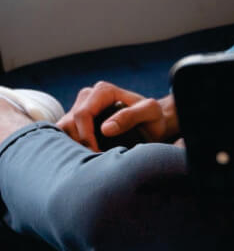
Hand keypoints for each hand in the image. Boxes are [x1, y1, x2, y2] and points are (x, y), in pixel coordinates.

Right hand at [58, 82, 178, 151]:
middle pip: (69, 122)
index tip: (97, 153)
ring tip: (89, 159)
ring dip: (72, 146)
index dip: (86, 137)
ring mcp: (80, 107)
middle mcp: (88, 96)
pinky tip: (83, 156)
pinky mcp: (76, 120)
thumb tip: (106, 129)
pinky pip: (63, 133)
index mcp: (103, 91)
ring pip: (63, 129)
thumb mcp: (150, 113)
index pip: (83, 114)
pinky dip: (70, 146)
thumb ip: (130, 117)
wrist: (151, 123)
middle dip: (79, 143)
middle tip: (94, 159)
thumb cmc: (153, 118)